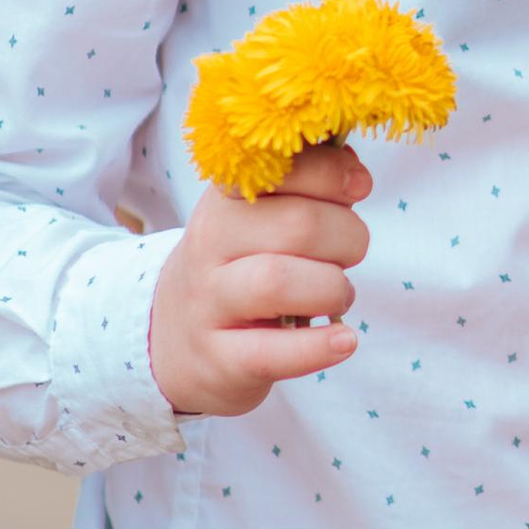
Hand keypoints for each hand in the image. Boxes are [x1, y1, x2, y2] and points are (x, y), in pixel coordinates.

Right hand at [149, 139, 372, 416]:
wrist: (170, 339)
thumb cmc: (238, 270)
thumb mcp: (256, 221)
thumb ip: (303, 190)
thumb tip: (354, 171)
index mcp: (223, 200)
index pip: (282, 168)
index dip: (332, 174)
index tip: (358, 186)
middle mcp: (209, 245)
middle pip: (298, 225)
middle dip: (347, 237)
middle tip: (349, 254)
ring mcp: (209, 304)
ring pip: (278, 282)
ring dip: (332, 288)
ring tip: (338, 295)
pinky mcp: (218, 359)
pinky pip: (272, 351)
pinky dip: (318, 347)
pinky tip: (343, 341)